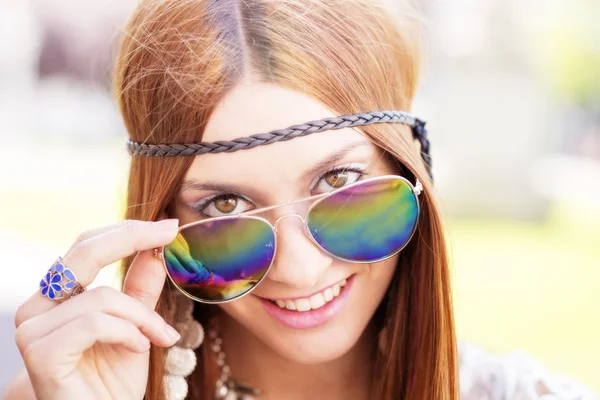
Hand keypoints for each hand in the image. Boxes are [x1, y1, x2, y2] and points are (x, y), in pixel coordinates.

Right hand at [13, 219, 180, 399]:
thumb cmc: (114, 382)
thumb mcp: (136, 326)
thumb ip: (141, 289)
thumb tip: (155, 247)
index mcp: (56, 298)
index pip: (86, 247)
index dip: (126, 231)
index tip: (168, 224)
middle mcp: (37, 309)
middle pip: (84, 253)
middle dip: (132, 238)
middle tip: (171, 233)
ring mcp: (32, 330)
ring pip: (102, 296)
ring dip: (142, 317)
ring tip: (159, 337)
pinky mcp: (40, 353)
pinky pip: (94, 323)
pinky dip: (127, 333)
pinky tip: (139, 349)